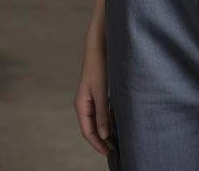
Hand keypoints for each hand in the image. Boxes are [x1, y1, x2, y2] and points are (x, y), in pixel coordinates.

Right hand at [74, 41, 110, 157]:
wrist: (99, 46)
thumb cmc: (99, 67)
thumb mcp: (102, 92)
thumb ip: (103, 113)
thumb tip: (104, 136)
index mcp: (81, 105)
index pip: (87, 132)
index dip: (97, 144)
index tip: (109, 153)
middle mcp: (84, 103)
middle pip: (91, 127)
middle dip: (101, 140)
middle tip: (116, 149)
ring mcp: (90, 98)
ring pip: (96, 120)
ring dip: (105, 130)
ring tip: (118, 139)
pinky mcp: (98, 92)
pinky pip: (101, 111)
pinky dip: (107, 119)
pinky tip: (117, 122)